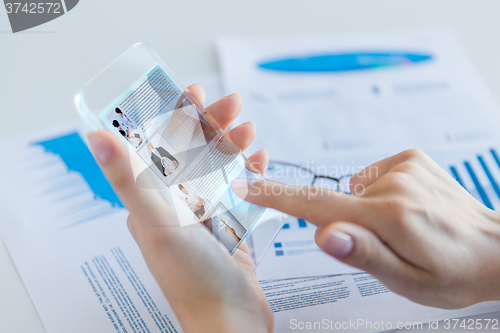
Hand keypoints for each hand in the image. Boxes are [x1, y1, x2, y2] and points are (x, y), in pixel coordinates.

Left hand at [87, 84, 271, 332]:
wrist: (230, 323)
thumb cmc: (192, 278)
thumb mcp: (158, 222)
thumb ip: (128, 178)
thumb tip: (94, 135)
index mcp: (153, 203)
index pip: (161, 147)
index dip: (177, 116)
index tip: (195, 92)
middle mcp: (176, 208)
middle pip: (194, 154)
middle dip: (213, 125)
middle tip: (235, 104)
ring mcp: (206, 219)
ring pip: (219, 170)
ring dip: (234, 146)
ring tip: (252, 130)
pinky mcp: (231, 231)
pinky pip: (241, 193)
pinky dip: (251, 174)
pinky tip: (261, 161)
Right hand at [232, 149, 499, 308]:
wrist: (496, 249)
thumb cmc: (452, 272)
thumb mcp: (406, 280)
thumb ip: (362, 254)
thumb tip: (323, 232)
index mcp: (386, 218)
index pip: (316, 206)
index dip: (276, 197)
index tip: (244, 184)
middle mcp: (392, 185)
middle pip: (339, 203)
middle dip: (349, 224)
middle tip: (391, 245)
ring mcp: (403, 166)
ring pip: (357, 191)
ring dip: (369, 209)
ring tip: (405, 226)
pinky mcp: (410, 157)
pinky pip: (374, 176)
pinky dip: (381, 192)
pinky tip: (410, 207)